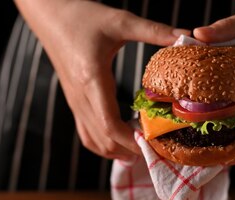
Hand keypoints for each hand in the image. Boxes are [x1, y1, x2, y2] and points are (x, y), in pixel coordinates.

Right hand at [16, 0, 188, 158]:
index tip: (156, 145)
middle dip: (132, 149)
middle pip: (105, 140)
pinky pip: (87, 134)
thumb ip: (153, 30)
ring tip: (145, 147)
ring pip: (95, 142)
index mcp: (92, 80)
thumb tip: (184, 36)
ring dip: (119, 150)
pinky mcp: (74, 102)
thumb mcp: (121, 21)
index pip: (110, 125)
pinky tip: (124, 143)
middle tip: (160, 148)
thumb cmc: (83, 16)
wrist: (50, 14)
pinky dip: (105, 145)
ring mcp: (75, 102)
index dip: (133, 141)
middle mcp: (80, 97)